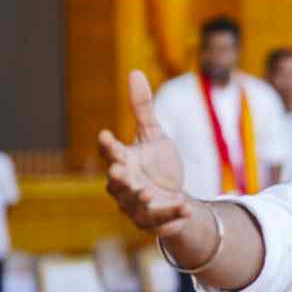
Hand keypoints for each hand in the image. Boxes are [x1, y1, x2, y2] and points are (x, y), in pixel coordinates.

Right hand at [98, 71, 190, 235]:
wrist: (173, 197)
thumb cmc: (157, 165)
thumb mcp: (154, 134)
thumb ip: (142, 108)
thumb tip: (134, 71)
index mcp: (123, 161)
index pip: (111, 152)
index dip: (108, 145)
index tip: (105, 135)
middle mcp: (125, 184)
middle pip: (117, 180)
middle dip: (118, 176)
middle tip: (117, 170)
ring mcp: (137, 204)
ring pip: (134, 202)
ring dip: (141, 198)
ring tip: (149, 193)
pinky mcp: (153, 220)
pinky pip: (161, 219)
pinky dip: (172, 213)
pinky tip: (186, 207)